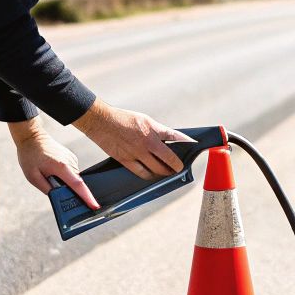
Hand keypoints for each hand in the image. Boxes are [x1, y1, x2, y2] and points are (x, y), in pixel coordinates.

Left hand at [10, 118, 96, 208]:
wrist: (31, 138)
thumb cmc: (30, 156)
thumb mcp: (33, 177)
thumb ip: (47, 189)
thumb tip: (58, 197)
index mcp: (61, 167)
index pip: (78, 185)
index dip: (87, 197)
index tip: (95, 206)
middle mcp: (70, 162)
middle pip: (76, 184)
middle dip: (68, 190)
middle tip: (50, 183)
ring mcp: (72, 159)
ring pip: (73, 178)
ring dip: (64, 181)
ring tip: (48, 173)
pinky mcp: (71, 158)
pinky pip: (71, 172)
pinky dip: (64, 175)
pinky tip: (52, 170)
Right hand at [71, 99, 194, 178]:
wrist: (101, 121)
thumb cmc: (123, 118)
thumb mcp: (144, 119)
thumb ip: (156, 130)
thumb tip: (168, 138)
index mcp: (152, 129)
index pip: (175, 136)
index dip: (186, 141)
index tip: (193, 145)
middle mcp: (146, 142)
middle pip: (168, 159)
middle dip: (176, 165)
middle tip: (178, 168)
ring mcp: (136, 153)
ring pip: (156, 169)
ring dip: (164, 172)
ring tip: (167, 173)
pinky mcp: (125, 160)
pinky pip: (141, 173)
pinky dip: (149, 175)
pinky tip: (152, 175)